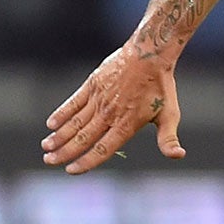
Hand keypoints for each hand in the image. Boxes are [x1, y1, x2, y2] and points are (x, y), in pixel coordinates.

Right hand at [42, 46, 184, 173]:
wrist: (150, 54)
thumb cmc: (161, 87)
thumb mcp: (170, 115)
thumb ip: (168, 139)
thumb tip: (178, 156)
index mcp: (126, 125)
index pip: (102, 149)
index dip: (86, 161)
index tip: (71, 170)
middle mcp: (109, 114)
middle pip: (83, 138)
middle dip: (64, 152)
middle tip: (48, 161)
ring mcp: (99, 99)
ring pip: (75, 122)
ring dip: (59, 136)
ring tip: (46, 147)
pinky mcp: (92, 85)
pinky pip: (74, 102)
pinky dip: (62, 113)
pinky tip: (51, 124)